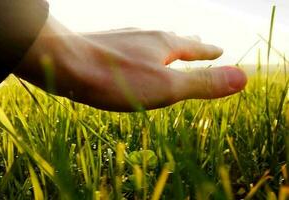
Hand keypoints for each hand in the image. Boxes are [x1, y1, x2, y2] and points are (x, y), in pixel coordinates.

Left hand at [16, 18, 246, 111]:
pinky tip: (133, 55)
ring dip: (167, 47)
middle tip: (200, 45)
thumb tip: (243, 78)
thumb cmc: (117, 79)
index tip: (220, 52)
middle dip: (190, 45)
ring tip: (170, 50)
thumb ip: (202, 83)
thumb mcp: (166, 88)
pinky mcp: (105, 46)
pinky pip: (133, 47)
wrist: (64, 63)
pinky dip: (143, 51)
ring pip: (153, 42)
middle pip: (175, 40)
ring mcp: (124, 39)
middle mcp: (146, 36)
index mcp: (165, 45)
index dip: (210, 53)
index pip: (196, 49)